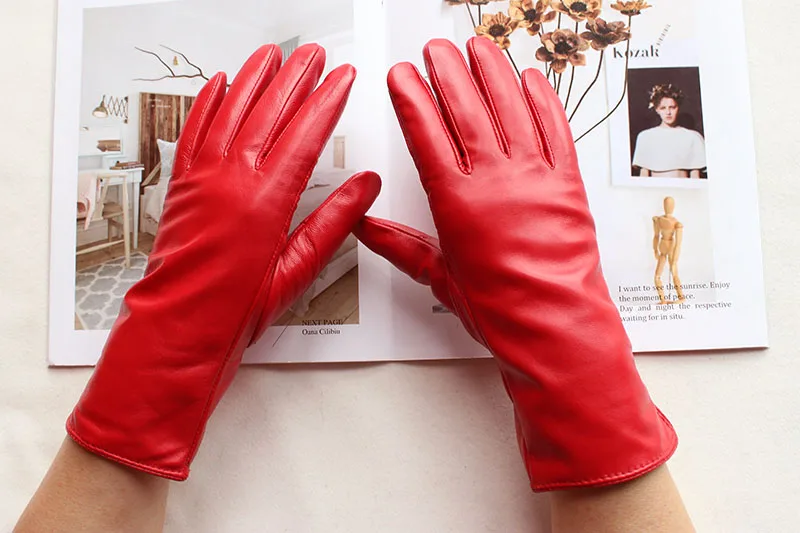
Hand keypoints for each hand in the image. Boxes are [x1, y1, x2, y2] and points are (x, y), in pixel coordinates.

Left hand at [67, 44, 379, 479]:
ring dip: (255, 79)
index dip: (328, 101)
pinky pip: (194, 130)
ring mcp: (202, 178)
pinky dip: (207, 102)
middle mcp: (232, 179)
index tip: (343, 78)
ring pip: (231, 111)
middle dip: (296, 78)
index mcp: (266, 199)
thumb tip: (363, 188)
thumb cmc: (233, 309)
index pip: (306, 133)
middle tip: (314, 54)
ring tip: (272, 55)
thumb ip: (333, 222)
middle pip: (270, 112)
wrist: (179, 327)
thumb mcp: (297, 269)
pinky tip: (219, 84)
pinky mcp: (182, 185)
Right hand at [355, 37, 675, 490]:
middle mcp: (494, 181)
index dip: (411, 100)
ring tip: (479, 47)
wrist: (553, 327)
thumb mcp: (439, 277)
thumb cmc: (498, 308)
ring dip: (492, 73)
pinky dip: (543, 101)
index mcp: (456, 201)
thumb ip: (401, 246)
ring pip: (510, 109)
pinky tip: (532, 79)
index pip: (426, 135)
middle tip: (435, 49)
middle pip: (467, 111)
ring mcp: (534, 177)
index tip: (401, 75)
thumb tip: (366, 227)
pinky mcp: (567, 183)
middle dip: (447, 74)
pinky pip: (555, 130)